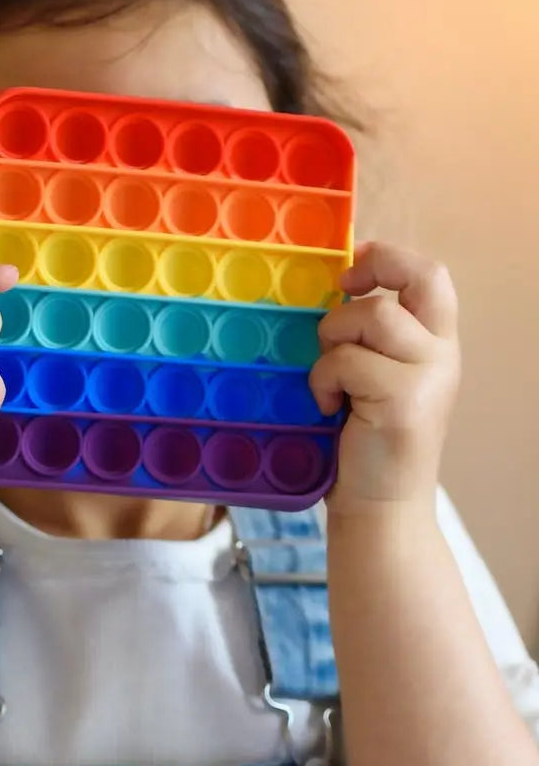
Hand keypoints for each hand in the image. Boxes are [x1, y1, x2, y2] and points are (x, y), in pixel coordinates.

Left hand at [309, 241, 459, 516]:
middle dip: (376, 267)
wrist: (381, 508)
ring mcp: (427, 376)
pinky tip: (328, 408)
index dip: (390, 257)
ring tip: (328, 380)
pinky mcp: (404, 399)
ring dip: (333, 341)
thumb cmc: (363, 444)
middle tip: (340, 288)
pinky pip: (346, 360)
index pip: (431, 277)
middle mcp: (442, 355)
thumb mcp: (371, 382)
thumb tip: (328, 295)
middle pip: (424, 277)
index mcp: (436, 346)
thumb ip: (367, 343)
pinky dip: (323, 380)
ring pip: (372, 316)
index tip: (351, 265)